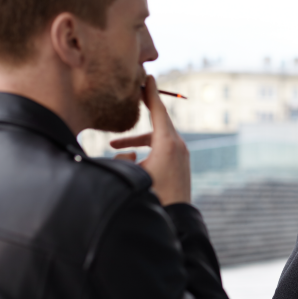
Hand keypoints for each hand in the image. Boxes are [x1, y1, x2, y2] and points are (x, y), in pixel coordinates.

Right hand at [109, 75, 190, 205]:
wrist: (177, 221)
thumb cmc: (154, 199)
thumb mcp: (133, 175)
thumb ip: (123, 158)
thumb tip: (124, 153)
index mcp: (168, 143)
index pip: (158, 111)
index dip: (150, 93)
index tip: (147, 77)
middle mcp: (178, 146)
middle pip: (157, 122)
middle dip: (140, 115)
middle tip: (130, 99)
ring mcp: (182, 156)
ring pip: (158, 137)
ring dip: (138, 139)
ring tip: (114, 146)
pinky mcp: (181, 166)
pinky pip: (163, 148)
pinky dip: (148, 148)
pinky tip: (133, 158)